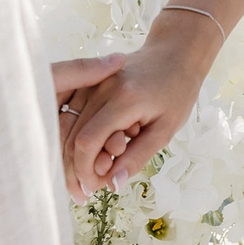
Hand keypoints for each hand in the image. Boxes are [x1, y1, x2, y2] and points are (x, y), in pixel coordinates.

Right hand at [58, 12, 221, 200]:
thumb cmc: (177, 90)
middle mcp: (100, 88)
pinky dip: (71, 139)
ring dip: (71, 156)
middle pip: (72, 136)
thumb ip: (137, 156)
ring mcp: (91, 82)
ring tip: (85, 179)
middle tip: (88, 192)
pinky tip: (81, 158)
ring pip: (66, 126)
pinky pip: (70, 114)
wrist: (175, 52)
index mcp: (123, 99)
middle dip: (76, 169)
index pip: (88, 142)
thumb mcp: (165, 129)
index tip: (95, 188)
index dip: (86, 170)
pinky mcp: (87, 82)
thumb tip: (113, 184)